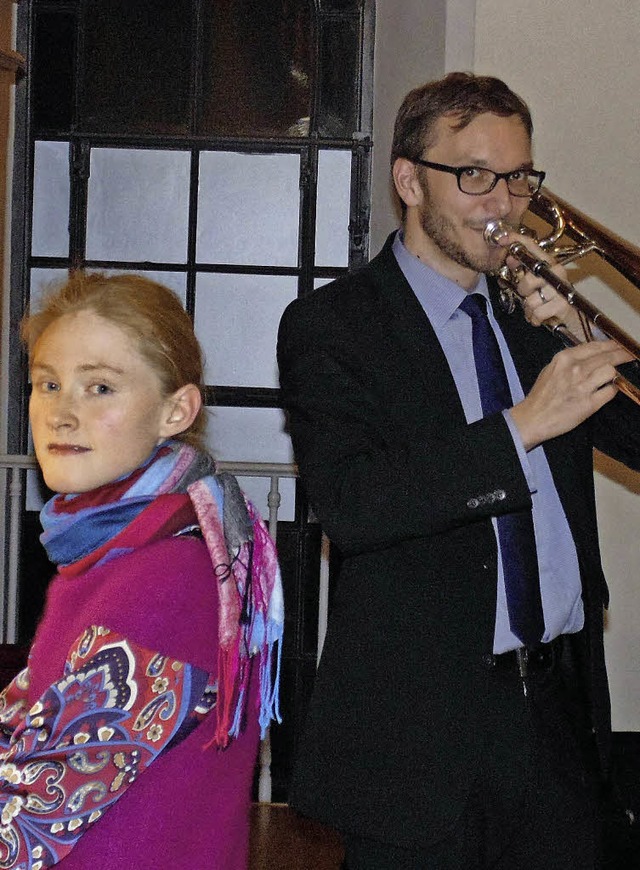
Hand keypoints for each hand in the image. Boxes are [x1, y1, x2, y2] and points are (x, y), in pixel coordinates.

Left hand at [497, 230, 585, 336]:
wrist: (571, 317)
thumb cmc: (551, 299)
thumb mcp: (535, 284)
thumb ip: (522, 271)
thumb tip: (509, 258)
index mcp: (549, 264)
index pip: (532, 247)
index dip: (516, 241)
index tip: (502, 239)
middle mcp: (557, 272)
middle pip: (526, 281)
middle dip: (523, 293)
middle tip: (530, 295)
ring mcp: (561, 288)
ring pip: (530, 301)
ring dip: (530, 309)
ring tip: (538, 308)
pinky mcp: (562, 305)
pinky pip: (537, 313)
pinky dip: (535, 318)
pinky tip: (541, 316)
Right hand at [510, 339, 633, 449]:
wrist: (533, 418)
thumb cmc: (540, 396)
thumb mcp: (550, 369)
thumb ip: (570, 361)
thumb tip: (591, 355)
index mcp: (564, 358)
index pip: (595, 346)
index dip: (612, 345)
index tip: (620, 346)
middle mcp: (575, 369)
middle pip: (607, 357)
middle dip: (622, 355)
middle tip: (630, 355)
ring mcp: (582, 386)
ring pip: (611, 372)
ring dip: (614, 375)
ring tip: (611, 378)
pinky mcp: (589, 404)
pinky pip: (610, 392)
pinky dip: (611, 390)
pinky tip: (607, 391)